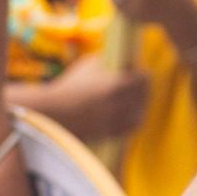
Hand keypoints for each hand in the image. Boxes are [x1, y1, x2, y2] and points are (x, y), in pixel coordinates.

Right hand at [32, 54, 150, 141]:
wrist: (53, 114)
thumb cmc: (69, 86)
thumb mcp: (89, 65)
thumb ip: (108, 61)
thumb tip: (123, 61)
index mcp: (116, 85)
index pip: (144, 78)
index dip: (141, 73)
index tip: (138, 71)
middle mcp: (120, 105)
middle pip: (143, 95)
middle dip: (141, 89)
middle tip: (138, 84)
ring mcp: (116, 122)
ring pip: (139, 113)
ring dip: (139, 105)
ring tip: (135, 99)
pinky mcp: (111, 134)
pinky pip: (130, 127)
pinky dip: (131, 120)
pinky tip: (128, 114)